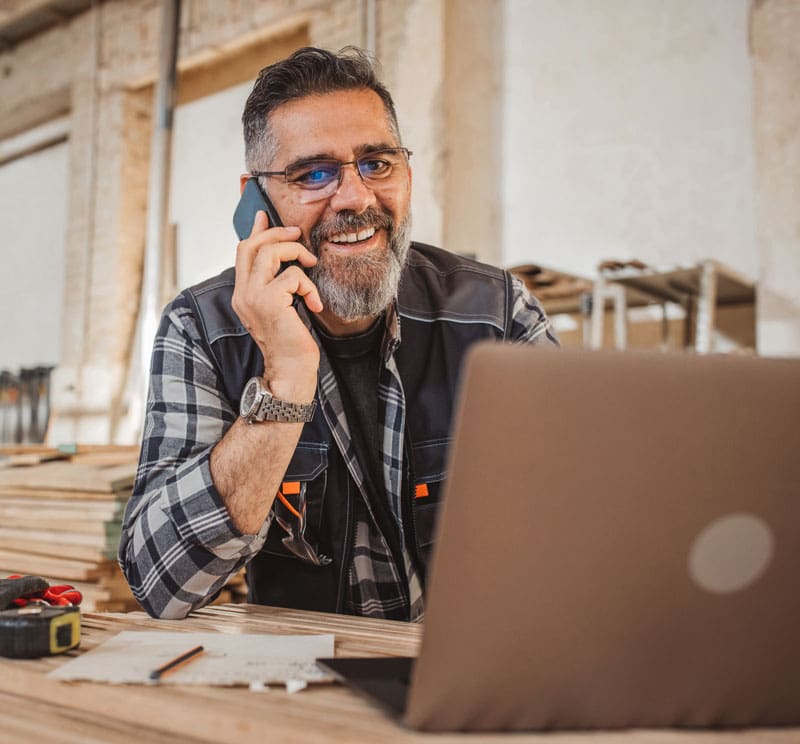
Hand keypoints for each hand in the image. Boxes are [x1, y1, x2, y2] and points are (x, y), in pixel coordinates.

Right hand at [232, 210, 322, 401]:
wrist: (291, 370)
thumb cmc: (291, 342)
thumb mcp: (281, 308)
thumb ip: (278, 284)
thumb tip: (286, 262)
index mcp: (243, 293)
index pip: (242, 252)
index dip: (255, 231)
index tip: (264, 215)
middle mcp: (242, 294)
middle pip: (252, 245)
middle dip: (278, 234)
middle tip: (299, 235)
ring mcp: (253, 297)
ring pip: (270, 253)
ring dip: (296, 253)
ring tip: (311, 266)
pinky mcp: (269, 302)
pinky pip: (292, 276)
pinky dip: (309, 285)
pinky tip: (315, 304)